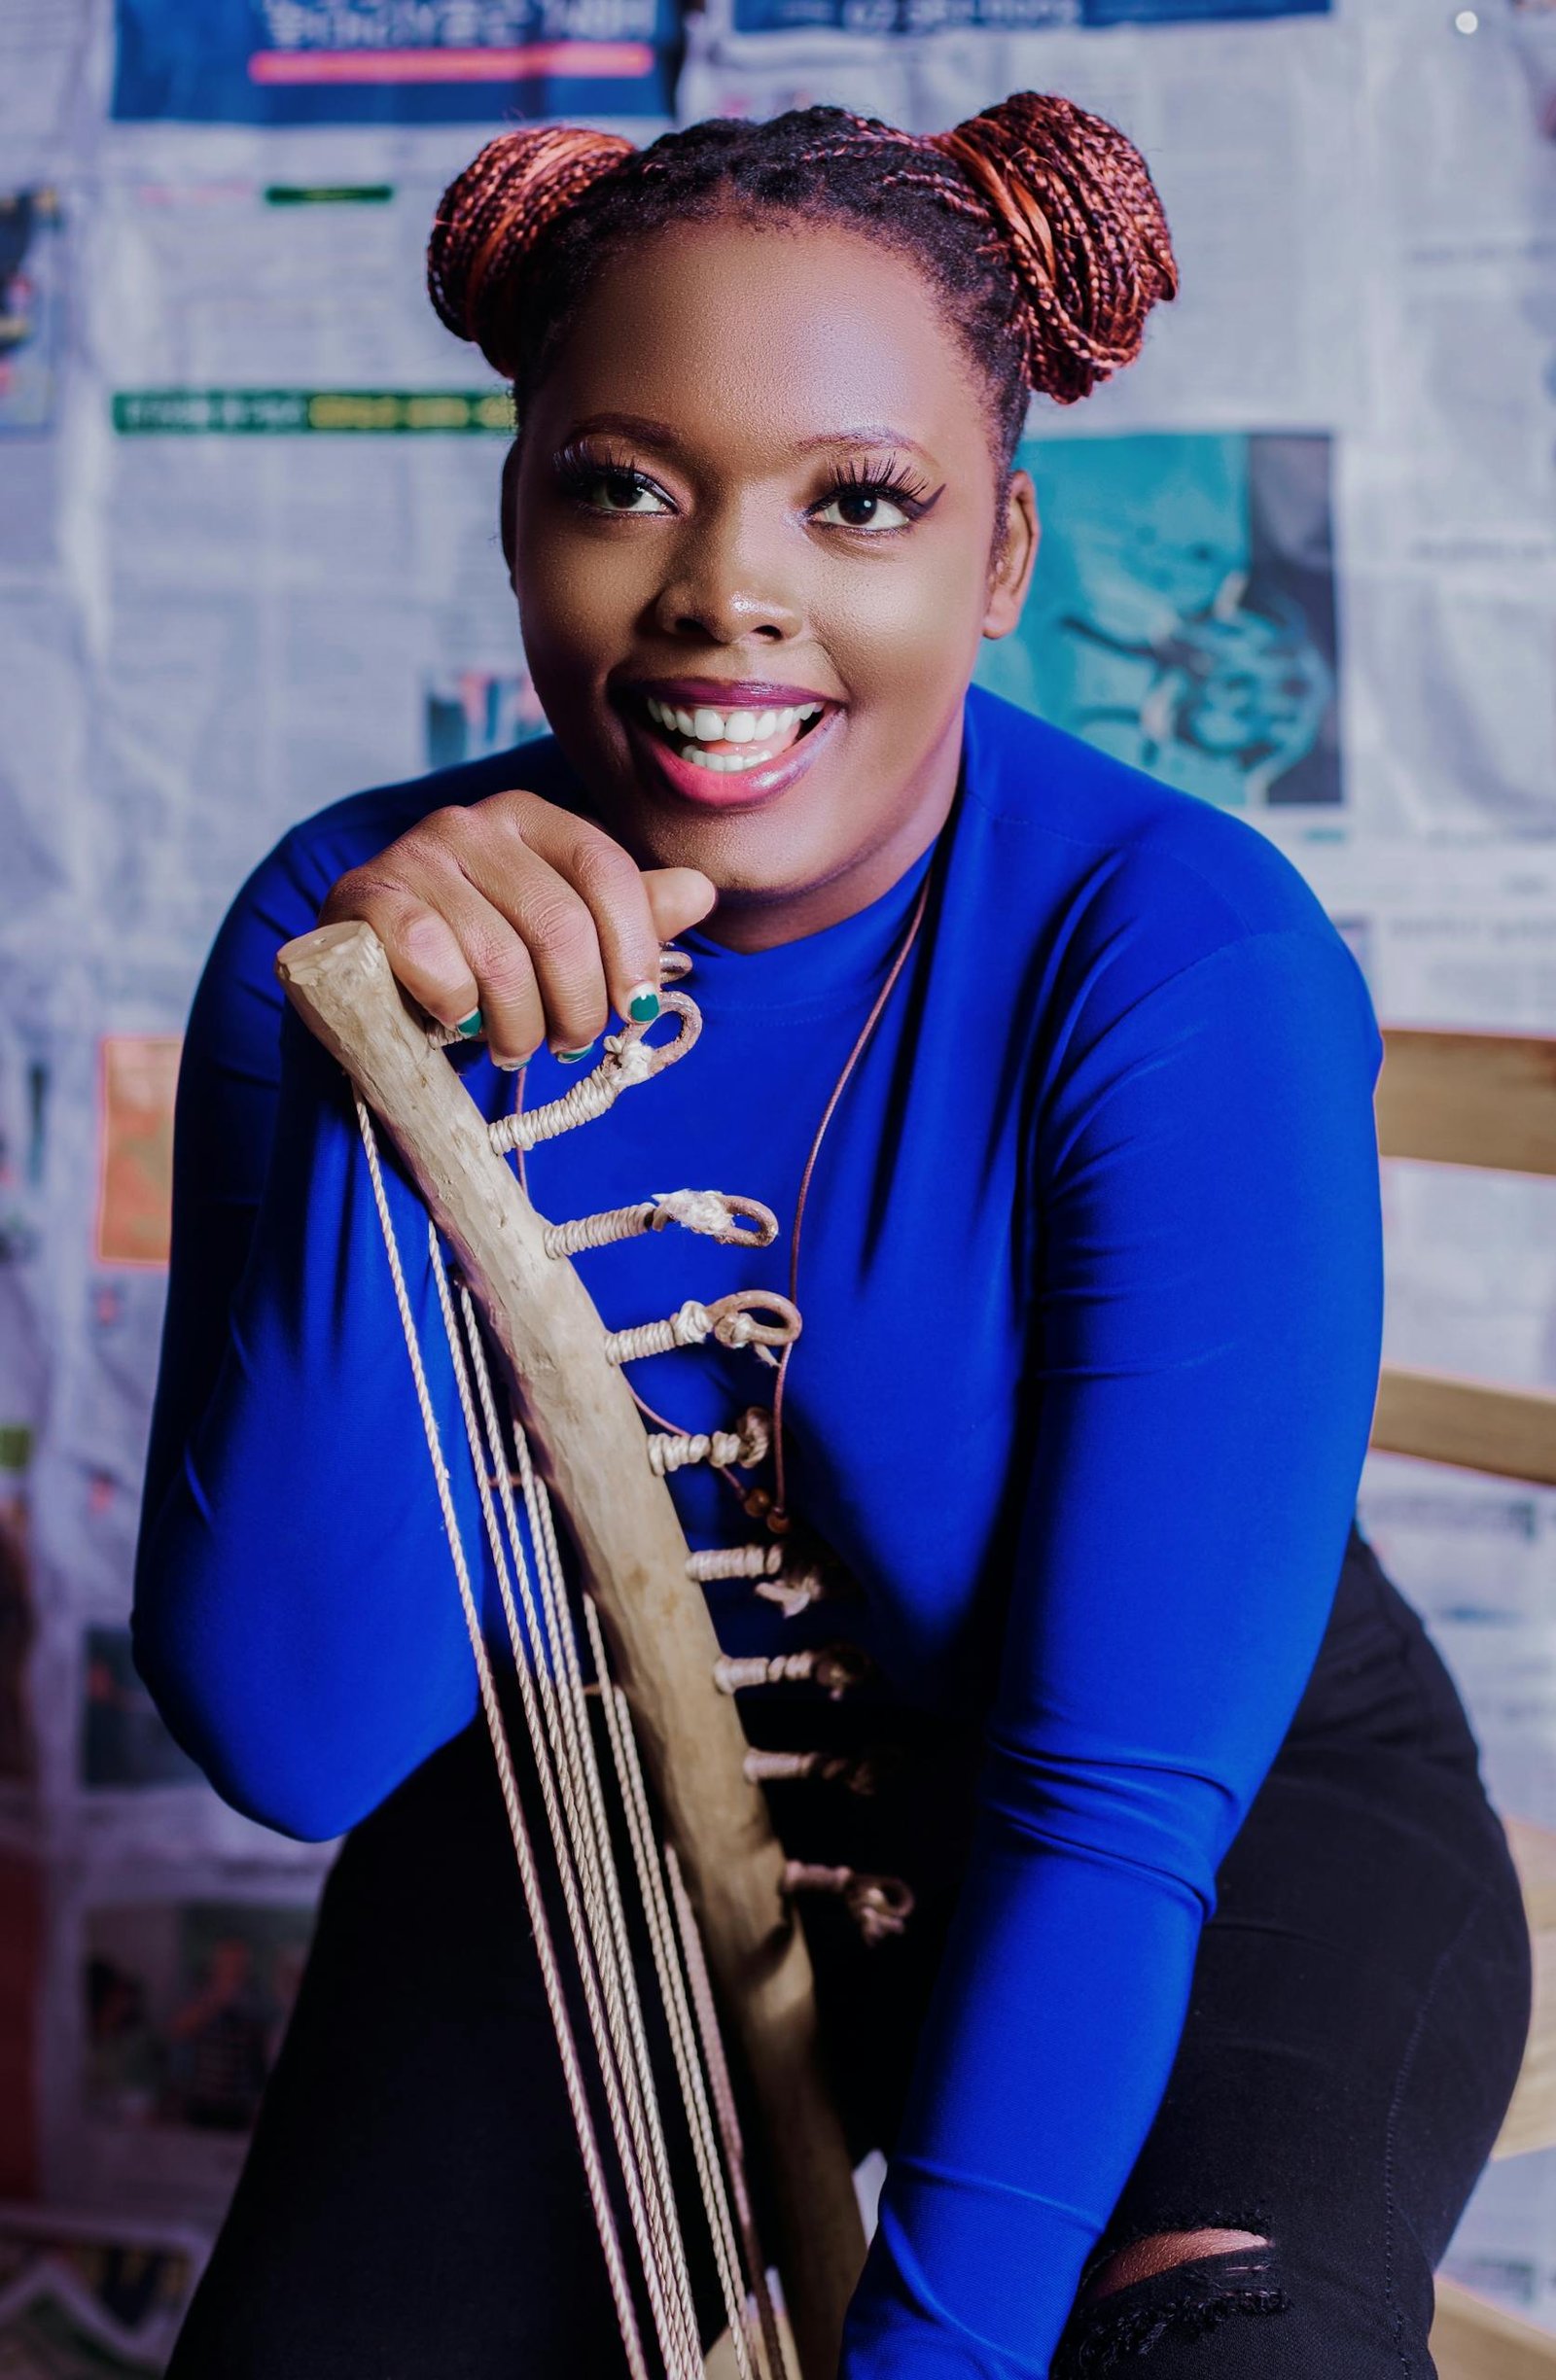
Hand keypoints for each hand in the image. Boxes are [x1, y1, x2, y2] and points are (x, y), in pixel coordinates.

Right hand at [322, 788, 715, 1066]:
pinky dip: (457, 1008)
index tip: (637, 1010)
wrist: (365, 981)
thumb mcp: (553, 933)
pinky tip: (458, 1022)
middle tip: (571, 1045)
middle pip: (558, 922)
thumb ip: (623, 914)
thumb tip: (699, 892)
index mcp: (529, 816)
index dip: (633, 949)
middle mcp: (470, 822)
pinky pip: (432, 962)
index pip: (605, 870)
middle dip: (577, 1005)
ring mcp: (413, 855)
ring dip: (518, 1025)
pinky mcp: (364, 897)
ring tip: (514, 1046)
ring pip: (499, 957)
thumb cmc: (474, 957)